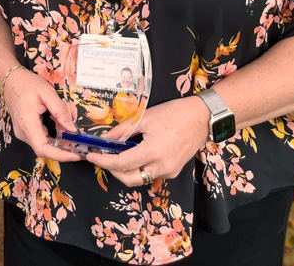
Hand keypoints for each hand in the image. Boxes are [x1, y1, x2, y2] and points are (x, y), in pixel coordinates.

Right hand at [0, 67, 81, 162]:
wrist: (10, 80)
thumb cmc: (27, 84)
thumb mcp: (47, 92)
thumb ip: (60, 111)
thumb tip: (72, 129)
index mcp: (27, 123)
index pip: (43, 149)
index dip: (61, 156)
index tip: (76, 155)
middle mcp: (23, 132)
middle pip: (46, 149)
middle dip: (64, 148)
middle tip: (80, 144)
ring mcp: (23, 133)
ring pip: (44, 145)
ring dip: (59, 142)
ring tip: (73, 134)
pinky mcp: (25, 131)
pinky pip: (41, 139)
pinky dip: (54, 137)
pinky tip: (62, 128)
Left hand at [85, 95, 210, 186]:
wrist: (201, 118)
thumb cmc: (174, 113)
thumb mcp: (145, 118)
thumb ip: (123, 130)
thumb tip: (106, 139)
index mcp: (153, 152)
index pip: (121, 163)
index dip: (103, 161)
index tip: (92, 156)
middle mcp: (162, 166)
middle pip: (129, 179)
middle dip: (112, 171)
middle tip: (102, 158)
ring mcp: (169, 171)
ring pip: (140, 179)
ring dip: (125, 171)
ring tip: (117, 155)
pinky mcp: (173, 171)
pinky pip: (151, 175)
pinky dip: (139, 168)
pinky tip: (135, 155)